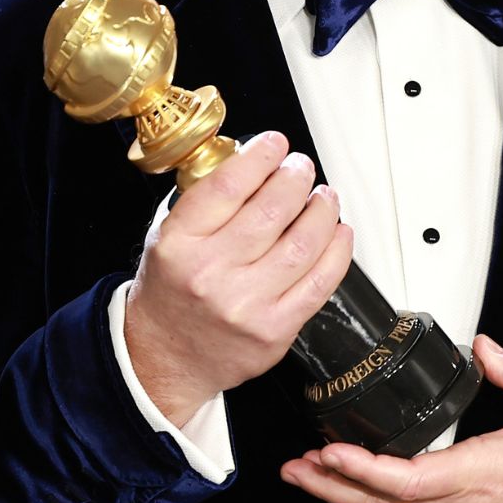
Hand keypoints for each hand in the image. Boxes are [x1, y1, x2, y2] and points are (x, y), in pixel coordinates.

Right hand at [124, 130, 354, 425]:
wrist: (165, 358)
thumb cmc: (171, 291)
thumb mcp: (166, 237)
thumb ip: (205, 200)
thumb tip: (255, 160)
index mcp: (179, 244)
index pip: (227, 186)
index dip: (260, 157)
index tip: (275, 144)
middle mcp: (210, 273)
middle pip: (271, 210)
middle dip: (296, 178)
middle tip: (302, 168)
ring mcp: (245, 305)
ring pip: (302, 243)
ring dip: (322, 210)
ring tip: (324, 196)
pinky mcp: (274, 330)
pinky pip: (320, 282)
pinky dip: (337, 251)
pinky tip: (338, 232)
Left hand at [280, 334, 502, 502]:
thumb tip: (481, 345)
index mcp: (479, 472)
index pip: (408, 480)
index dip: (364, 469)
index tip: (332, 450)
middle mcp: (461, 502)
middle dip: (333, 487)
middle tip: (297, 465)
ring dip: (343, 498)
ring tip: (307, 474)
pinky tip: (346, 489)